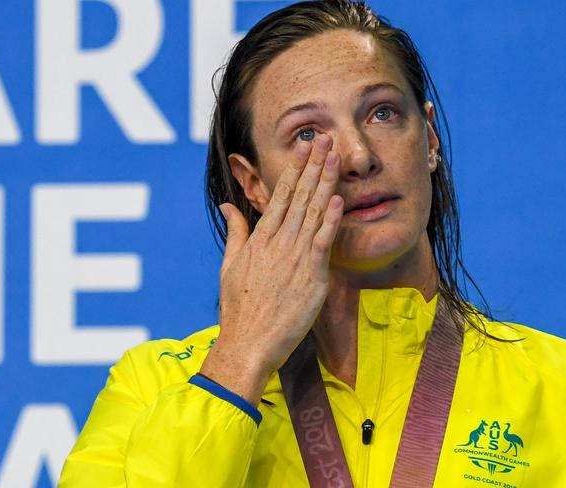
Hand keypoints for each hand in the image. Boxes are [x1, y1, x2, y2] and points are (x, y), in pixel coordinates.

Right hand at [200, 135, 342, 404]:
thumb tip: (228, 206)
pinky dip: (330, 220)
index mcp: (259, 239)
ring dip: (325, 183)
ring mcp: (295, 259)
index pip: (279, 196)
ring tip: (334, 157)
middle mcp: (277, 244)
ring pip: (313, 213)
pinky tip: (337, 198)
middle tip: (324, 140)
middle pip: (298, 197)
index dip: (294, 170)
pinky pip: (322, 242)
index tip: (303, 149)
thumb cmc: (238, 308)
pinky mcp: (311, 277)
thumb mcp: (230, 265)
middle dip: (312, 166)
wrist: (248, 344)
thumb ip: (235, 232)